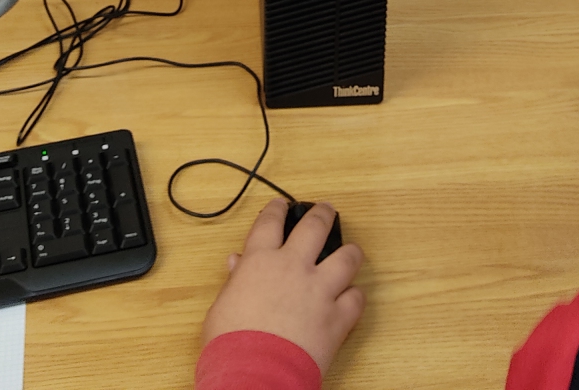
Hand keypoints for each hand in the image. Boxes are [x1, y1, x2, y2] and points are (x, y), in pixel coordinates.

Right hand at [202, 199, 365, 373]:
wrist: (255, 372)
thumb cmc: (231, 342)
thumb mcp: (222, 306)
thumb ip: (235, 281)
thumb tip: (237, 264)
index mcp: (261, 261)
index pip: (270, 222)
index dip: (277, 209)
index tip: (281, 205)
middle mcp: (293, 267)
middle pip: (315, 227)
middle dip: (323, 214)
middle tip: (327, 210)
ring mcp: (319, 290)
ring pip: (346, 258)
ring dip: (350, 253)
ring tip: (351, 251)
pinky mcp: (337, 317)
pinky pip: (356, 299)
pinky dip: (354, 297)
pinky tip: (351, 297)